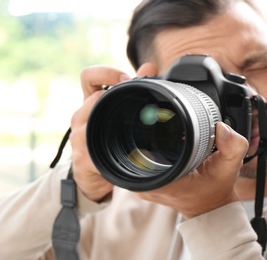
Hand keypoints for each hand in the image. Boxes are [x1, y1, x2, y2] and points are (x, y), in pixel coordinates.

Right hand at [70, 66, 130, 201]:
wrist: (92, 175)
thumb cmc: (104, 140)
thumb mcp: (115, 112)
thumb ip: (132, 88)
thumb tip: (149, 67)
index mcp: (90, 102)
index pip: (88, 76)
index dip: (106, 73)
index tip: (125, 79)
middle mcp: (81, 117)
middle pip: (93, 97)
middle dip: (117, 98)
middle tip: (137, 104)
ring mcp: (78, 137)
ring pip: (91, 122)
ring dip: (112, 123)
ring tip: (132, 129)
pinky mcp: (83, 158)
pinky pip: (95, 152)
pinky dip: (112, 152)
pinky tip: (124, 155)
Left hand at [134, 63, 248, 218]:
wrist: (207, 207)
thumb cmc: (214, 190)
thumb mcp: (228, 169)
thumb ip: (232, 148)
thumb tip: (222, 128)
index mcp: (164, 183)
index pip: (137, 157)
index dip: (136, 134)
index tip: (142, 115)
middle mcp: (148, 185)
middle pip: (128, 153)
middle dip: (133, 129)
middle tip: (142, 110)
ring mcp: (142, 186)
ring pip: (127, 156)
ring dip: (133, 137)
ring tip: (140, 118)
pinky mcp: (142, 182)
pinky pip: (133, 161)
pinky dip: (139, 146)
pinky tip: (145, 133)